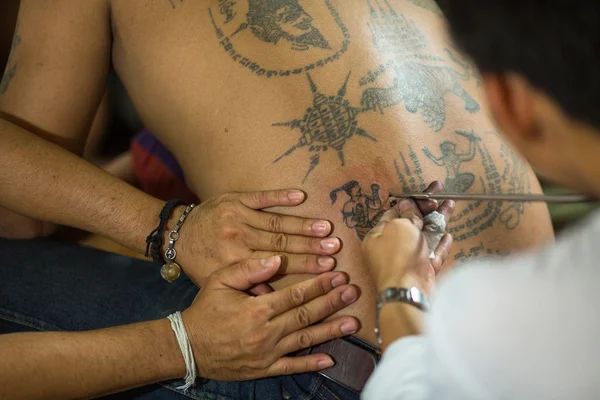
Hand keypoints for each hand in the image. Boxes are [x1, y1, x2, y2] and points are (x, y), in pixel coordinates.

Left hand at [172, 189, 340, 285]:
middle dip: (311, 245)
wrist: (176, 235)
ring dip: (303, 224)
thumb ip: (249, 287)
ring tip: (326, 227)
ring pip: (276, 221)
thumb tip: (280, 296)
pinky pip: (261, 197)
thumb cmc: (202, 262)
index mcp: (236, 260)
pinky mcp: (235, 199)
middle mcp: (239, 238)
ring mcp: (238, 216)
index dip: (304, 265)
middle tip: (335, 247)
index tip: (326, 267)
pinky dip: (280, 196)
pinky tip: (300, 196)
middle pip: (282, 242)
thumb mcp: (220, 282)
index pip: (277, 263)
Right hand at [182, 256, 359, 379]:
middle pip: (306, 315)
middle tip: (352, 292)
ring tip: (352, 322)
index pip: (295, 295)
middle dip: (332, 302)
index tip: (337, 275)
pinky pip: (292, 366)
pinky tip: (331, 358)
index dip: (318, 285)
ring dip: (330, 330)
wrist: (188, 346)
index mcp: (257, 308)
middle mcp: (266, 332)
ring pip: (305, 339)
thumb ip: (249, 269)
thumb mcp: (219, 281)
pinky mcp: (264, 368)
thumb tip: (277, 260)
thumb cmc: (205, 310)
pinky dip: (312, 363)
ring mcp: (267, 353)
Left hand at [362, 182, 454, 293]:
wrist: (408, 290)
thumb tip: (408, 205)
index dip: (410, 202)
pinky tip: (448, 234)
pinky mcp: (421, 272)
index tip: (424, 194)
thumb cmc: (398, 255)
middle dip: (426, 208)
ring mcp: (407, 260)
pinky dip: (440, 244)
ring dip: (437, 221)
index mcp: (378, 236)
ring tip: (450, 205)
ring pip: (424, 237)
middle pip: (411, 223)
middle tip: (440, 193)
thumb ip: (406, 214)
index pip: (394, 213)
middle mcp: (390, 248)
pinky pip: (431, 255)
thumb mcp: (399, 226)